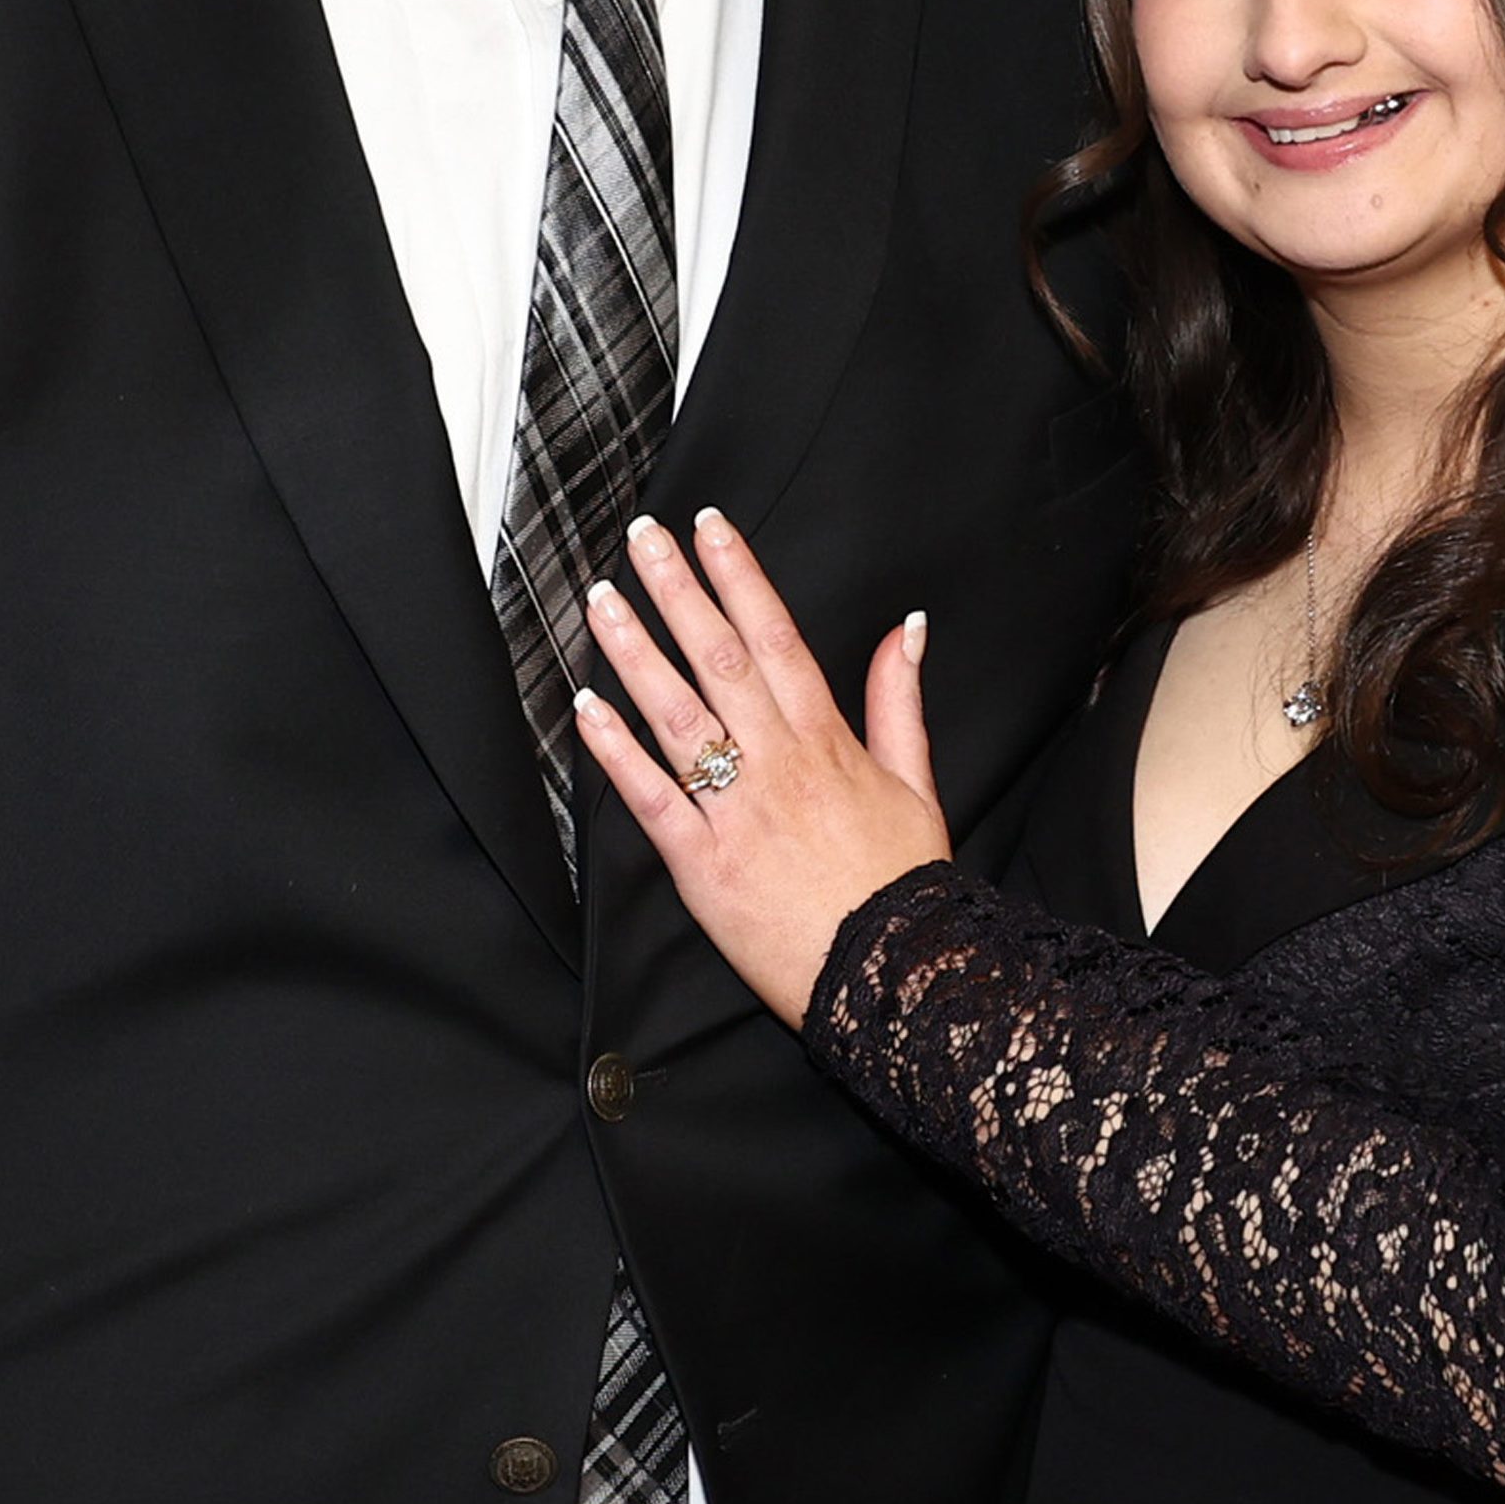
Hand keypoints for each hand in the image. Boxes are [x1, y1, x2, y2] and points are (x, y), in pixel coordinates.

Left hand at [575, 508, 948, 1027]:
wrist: (894, 975)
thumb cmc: (902, 885)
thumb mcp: (918, 782)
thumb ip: (901, 698)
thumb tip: (908, 627)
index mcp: (827, 740)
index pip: (775, 636)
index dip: (738, 576)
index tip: (709, 527)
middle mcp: (777, 763)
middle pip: (718, 658)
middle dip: (676, 590)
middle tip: (640, 537)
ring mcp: (736, 810)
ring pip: (676, 714)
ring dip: (635, 651)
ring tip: (602, 599)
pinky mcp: (703, 863)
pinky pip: (651, 797)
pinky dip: (616, 750)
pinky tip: (586, 707)